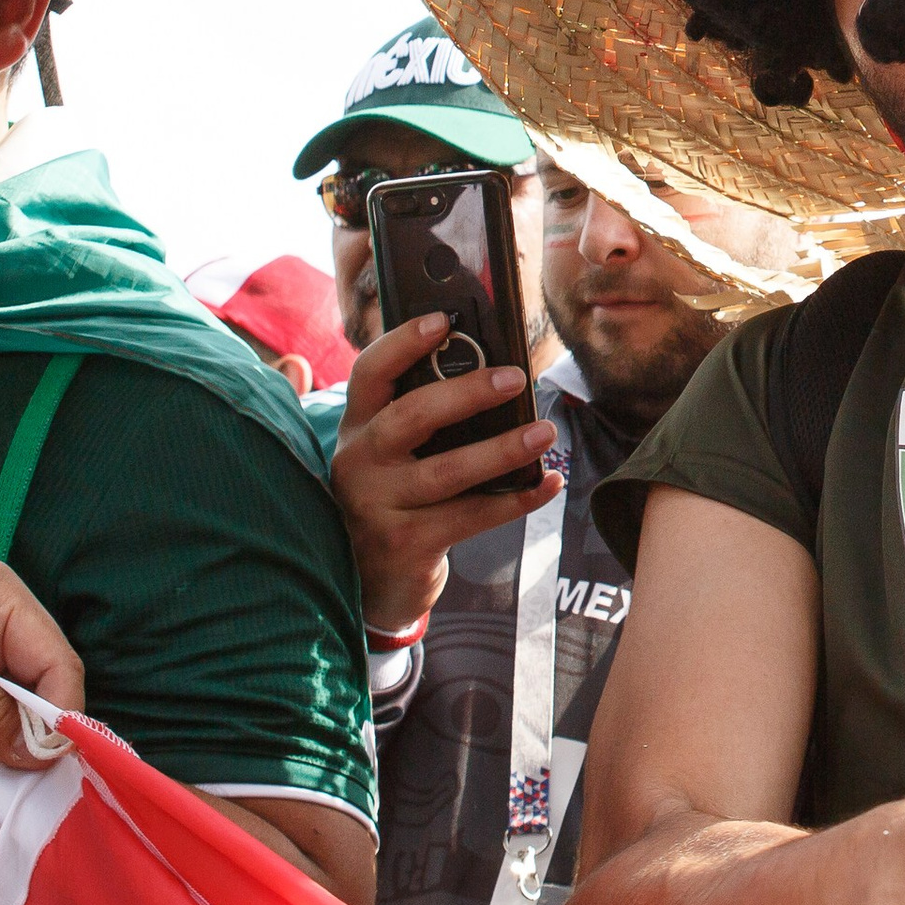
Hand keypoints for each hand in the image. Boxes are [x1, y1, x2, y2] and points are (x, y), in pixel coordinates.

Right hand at [330, 313, 558, 634]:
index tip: (443, 320)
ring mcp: (377, 506)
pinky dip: (517, 500)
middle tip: (516, 377)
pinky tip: (548, 483)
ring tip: (545, 432)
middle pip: (412, 415)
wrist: (370, 583)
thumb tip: (494, 373)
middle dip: (467, 392)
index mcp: (356, 427)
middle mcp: (358, 463)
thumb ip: (422, 418)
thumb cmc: (395, 498)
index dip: (402, 342)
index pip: (369, 372)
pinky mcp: (405, 544)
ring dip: (503, 449)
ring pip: (447, 471)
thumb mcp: (392, 455)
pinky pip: (471, 516)